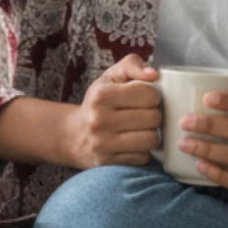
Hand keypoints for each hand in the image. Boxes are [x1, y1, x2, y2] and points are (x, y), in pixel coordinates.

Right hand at [64, 53, 161, 168]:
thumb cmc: (98, 103)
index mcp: (101, 95)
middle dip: (154, 115)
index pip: (149, 95)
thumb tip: (154, 74)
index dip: (153, 96)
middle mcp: (99, 120)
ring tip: (141, 129)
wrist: (73, 136)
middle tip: (144, 115)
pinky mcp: (108, 163)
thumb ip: (132, 65)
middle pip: (153, 118)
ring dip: (151, 134)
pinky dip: (143, 151)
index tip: (145, 98)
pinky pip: (143, 158)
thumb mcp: (110, 77)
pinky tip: (133, 143)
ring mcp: (103, 144)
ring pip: (151, 140)